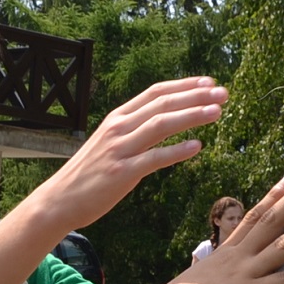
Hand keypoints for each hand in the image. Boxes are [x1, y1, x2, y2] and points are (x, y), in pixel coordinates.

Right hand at [20, 77, 226, 232]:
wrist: (60, 199)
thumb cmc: (89, 174)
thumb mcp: (109, 142)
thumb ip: (134, 130)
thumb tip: (164, 121)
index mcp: (117, 118)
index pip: (155, 93)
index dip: (184, 85)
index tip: (209, 83)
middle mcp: (119, 128)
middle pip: (162, 104)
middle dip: (196, 97)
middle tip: (224, 94)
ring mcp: (120, 150)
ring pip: (161, 125)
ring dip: (192, 116)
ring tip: (217, 113)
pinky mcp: (122, 173)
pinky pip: (154, 159)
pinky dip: (177, 151)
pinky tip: (197, 147)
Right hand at [155, 176, 283, 283]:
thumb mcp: (193, 281)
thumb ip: (207, 274)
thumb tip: (207, 275)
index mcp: (224, 253)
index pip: (252, 218)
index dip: (273, 198)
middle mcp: (237, 257)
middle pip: (271, 220)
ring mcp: (245, 274)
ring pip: (283, 245)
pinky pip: (283, 283)